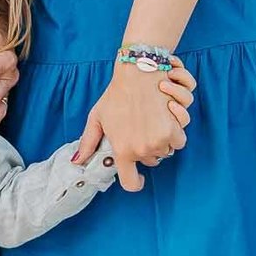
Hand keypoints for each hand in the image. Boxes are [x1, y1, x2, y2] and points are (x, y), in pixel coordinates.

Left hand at [75, 57, 196, 192]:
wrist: (138, 72)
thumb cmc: (116, 94)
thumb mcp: (97, 117)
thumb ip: (88, 142)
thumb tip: (76, 163)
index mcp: (122, 150)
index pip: (131, 183)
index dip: (136, 182)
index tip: (139, 177)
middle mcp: (143, 149)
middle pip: (151, 161)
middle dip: (147, 149)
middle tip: (140, 129)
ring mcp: (160, 140)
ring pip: (166, 150)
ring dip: (162, 139)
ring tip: (152, 119)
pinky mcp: (175, 129)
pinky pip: (179, 140)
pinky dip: (175, 129)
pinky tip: (166, 113)